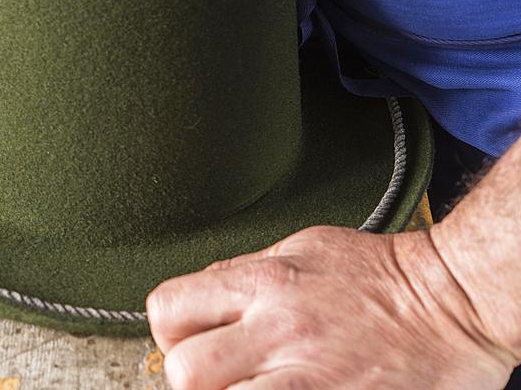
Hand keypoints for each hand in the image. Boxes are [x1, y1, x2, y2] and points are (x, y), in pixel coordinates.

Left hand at [147, 226, 515, 388]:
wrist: (455, 298)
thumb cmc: (386, 274)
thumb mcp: (304, 248)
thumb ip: (247, 273)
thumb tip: (208, 296)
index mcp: (262, 281)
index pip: (168, 308)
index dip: (172, 333)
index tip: (190, 343)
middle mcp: (276, 327)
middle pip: (185, 369)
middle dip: (192, 378)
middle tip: (219, 379)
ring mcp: (305, 374)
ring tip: (252, 387)